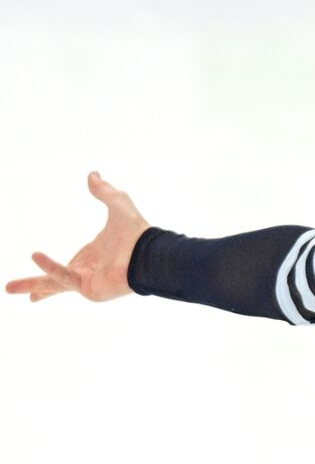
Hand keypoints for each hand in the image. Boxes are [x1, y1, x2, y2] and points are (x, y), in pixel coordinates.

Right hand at [5, 171, 151, 302]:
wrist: (150, 252)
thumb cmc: (137, 231)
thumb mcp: (118, 204)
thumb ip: (105, 191)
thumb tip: (93, 174)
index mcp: (91, 257)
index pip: (66, 265)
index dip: (52, 267)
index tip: (37, 265)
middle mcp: (87, 272)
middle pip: (55, 280)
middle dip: (34, 284)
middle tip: (8, 288)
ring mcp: (88, 283)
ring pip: (54, 284)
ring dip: (33, 284)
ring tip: (8, 288)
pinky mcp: (90, 289)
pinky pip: (64, 277)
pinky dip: (50, 267)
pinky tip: (36, 255)